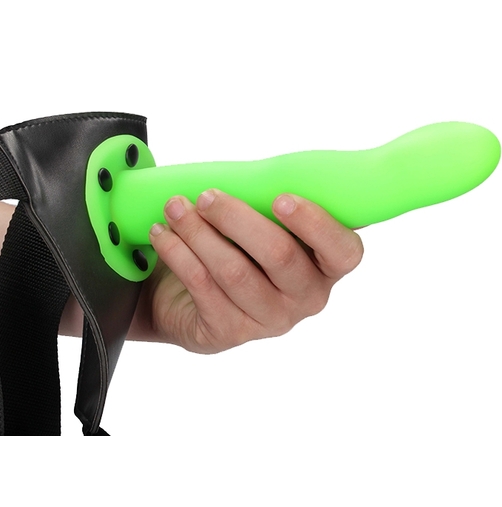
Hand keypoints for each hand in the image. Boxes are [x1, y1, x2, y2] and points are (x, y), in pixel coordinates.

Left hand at [129, 190, 363, 353]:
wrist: (188, 298)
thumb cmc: (234, 250)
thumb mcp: (259, 226)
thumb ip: (269, 206)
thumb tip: (250, 174)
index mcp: (324, 267)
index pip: (344, 251)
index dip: (316, 224)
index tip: (280, 198)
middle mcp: (305, 298)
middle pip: (279, 255)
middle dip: (237, 218)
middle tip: (207, 196)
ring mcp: (269, 320)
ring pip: (234, 270)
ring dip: (199, 232)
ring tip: (175, 207)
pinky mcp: (229, 331)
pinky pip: (202, 286)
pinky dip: (178, 253)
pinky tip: (163, 233)